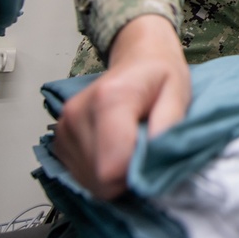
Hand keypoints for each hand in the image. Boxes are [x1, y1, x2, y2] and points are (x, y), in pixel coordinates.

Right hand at [53, 15, 190, 199]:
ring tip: (132, 144)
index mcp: (109, 100)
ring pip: (90, 181)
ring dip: (116, 173)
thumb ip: (169, 126)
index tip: (153, 158)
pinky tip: (116, 148)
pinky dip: (102, 170)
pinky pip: (82, 175)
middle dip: (128, 175)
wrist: (137, 56)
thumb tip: (155, 162)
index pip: (112, 167)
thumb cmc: (159, 74)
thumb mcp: (178, 93)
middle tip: (145, 150)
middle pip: (100, 179)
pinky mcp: (59, 139)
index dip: (137, 174)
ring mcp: (64, 127)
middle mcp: (77, 114)